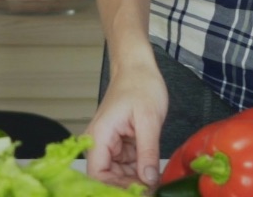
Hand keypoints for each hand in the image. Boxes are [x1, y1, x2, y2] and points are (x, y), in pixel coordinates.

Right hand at [86, 56, 167, 185]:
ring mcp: (110, 144)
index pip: (97, 174)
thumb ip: (147, 151)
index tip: (138, 192)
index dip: (115, 188)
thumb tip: (149, 180)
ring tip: (155, 183)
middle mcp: (100, 142)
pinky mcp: (121, 144)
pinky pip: (127, 165)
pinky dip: (139, 170)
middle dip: (127, 187)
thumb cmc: (140, 85)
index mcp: (99, 136)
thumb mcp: (148, 119)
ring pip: (118, 174)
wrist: (138, 67)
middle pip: (107, 177)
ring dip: (135, 180)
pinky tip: (152, 172)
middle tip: (151, 191)